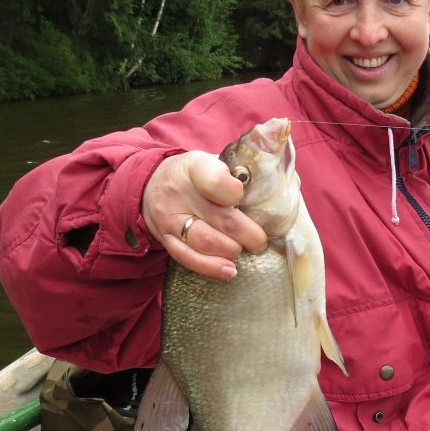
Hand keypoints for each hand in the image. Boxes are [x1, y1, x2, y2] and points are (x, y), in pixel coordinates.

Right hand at [142, 151, 266, 278]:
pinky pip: (188, 258)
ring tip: (246, 249)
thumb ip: (241, 171)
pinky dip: (212, 267)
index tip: (243, 197)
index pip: (215, 180)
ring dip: (233, 250)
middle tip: (260, 239)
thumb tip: (278, 184)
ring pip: (206, 241)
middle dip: (249, 233)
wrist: (151, 184)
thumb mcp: (212, 160)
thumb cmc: (194, 175)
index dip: (234, 192)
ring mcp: (170, 219)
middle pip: (221, 218)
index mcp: (194, 167)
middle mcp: (179, 193)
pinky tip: (229, 269)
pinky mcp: (166, 240)